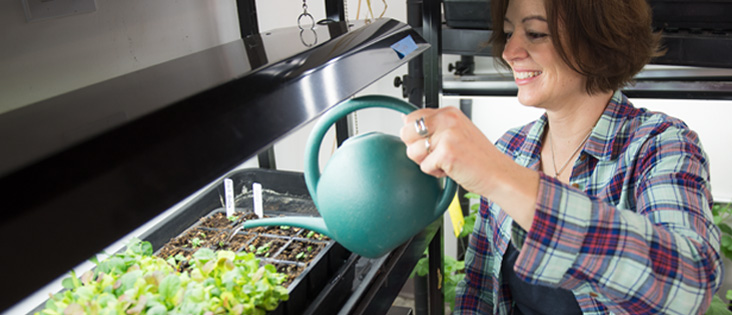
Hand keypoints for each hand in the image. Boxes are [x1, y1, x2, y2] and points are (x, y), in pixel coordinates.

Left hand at [399, 106, 539, 229]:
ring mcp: (447, 135)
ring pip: (412, 151)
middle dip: (416, 148)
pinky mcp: (446, 152)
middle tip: (436, 154)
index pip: (411, 117)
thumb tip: (405, 119)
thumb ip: (433, 126)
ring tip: (446, 162)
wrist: (498, 174)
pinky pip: (424, 167)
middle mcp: (447, 119)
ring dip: (426, 163)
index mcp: (448, 112)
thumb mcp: (456, 132)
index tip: (429, 142)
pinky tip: (452, 169)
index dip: (415, 135)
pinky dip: (436, 173)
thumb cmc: (479, 157)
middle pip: (406, 133)